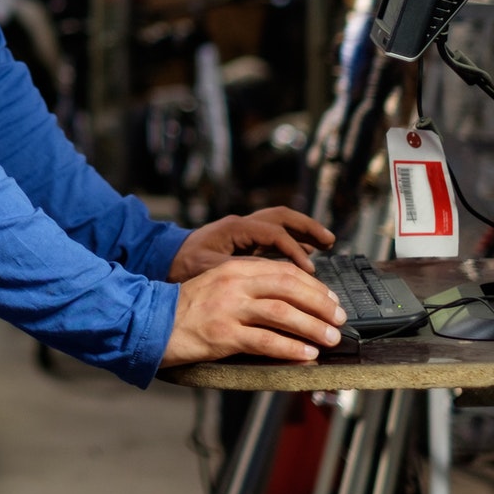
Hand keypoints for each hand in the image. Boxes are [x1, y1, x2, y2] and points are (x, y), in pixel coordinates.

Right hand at [160, 257, 348, 366]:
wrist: (149, 322)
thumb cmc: (185, 308)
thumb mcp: (216, 284)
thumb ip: (247, 286)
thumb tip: (286, 299)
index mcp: (234, 269)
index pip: (284, 271)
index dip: (313, 285)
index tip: (330, 299)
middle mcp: (234, 284)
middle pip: (289, 288)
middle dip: (320, 304)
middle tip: (338, 319)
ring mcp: (229, 309)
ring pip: (282, 313)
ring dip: (312, 327)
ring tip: (330, 338)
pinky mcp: (223, 335)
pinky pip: (265, 341)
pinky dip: (290, 348)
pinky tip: (306, 355)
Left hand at [168, 206, 334, 282]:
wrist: (163, 258)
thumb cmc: (183, 265)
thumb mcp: (209, 268)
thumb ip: (239, 269)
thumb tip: (271, 276)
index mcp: (235, 228)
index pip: (273, 234)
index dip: (293, 251)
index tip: (308, 271)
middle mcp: (242, 224)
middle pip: (282, 217)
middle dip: (307, 227)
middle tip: (330, 241)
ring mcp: (244, 230)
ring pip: (280, 223)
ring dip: (303, 231)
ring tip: (326, 243)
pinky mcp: (244, 239)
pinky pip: (274, 236)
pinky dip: (292, 242)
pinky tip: (305, 256)